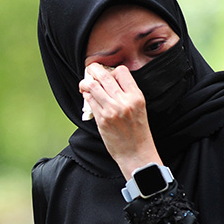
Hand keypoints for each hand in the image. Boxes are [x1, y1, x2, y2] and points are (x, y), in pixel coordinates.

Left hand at [79, 63, 162, 177]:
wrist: (136, 153)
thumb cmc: (137, 131)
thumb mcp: (139, 107)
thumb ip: (127, 93)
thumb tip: (108, 81)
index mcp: (136, 96)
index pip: (121, 71)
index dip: (113, 71)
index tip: (108, 74)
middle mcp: (124, 101)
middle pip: (104, 76)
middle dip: (94, 70)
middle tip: (90, 70)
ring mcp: (112, 110)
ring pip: (93, 86)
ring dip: (86, 83)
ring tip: (85, 84)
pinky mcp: (102, 119)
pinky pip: (89, 101)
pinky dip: (86, 96)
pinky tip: (87, 96)